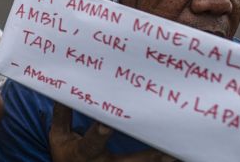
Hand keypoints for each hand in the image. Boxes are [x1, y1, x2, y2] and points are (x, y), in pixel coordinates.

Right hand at [49, 102, 175, 161]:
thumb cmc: (66, 152)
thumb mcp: (59, 135)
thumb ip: (63, 113)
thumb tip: (64, 85)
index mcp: (84, 153)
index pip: (92, 143)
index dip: (100, 133)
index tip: (106, 124)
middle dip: (148, 155)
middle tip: (167, 148)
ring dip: (161, 159)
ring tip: (180, 151)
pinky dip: (160, 160)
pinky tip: (177, 154)